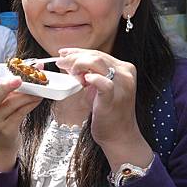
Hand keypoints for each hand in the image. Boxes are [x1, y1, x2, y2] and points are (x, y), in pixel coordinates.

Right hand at [0, 68, 42, 171]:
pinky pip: (20, 113)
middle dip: (6, 87)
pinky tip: (38, 98)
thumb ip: (12, 83)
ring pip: (11, 104)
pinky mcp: (6, 130)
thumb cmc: (3, 114)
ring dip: (27, 95)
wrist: (3, 141)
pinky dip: (31, 104)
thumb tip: (35, 66)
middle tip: (19, 79)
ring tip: (38, 88)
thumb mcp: (1, 99)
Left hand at [56, 48, 152, 169]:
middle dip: (74, 56)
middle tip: (60, 61)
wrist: (119, 136)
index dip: (78, 51)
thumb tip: (69, 63)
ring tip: (69, 72)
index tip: (63, 53)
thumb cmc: (108, 113)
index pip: (98, 53)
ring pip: (97, 63)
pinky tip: (83, 79)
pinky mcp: (114, 97)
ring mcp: (122, 84)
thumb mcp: (99, 88)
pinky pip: (104, 83)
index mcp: (123, 68)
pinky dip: (92, 78)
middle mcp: (125, 73)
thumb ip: (89, 74)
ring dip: (78, 64)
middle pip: (96, 56)